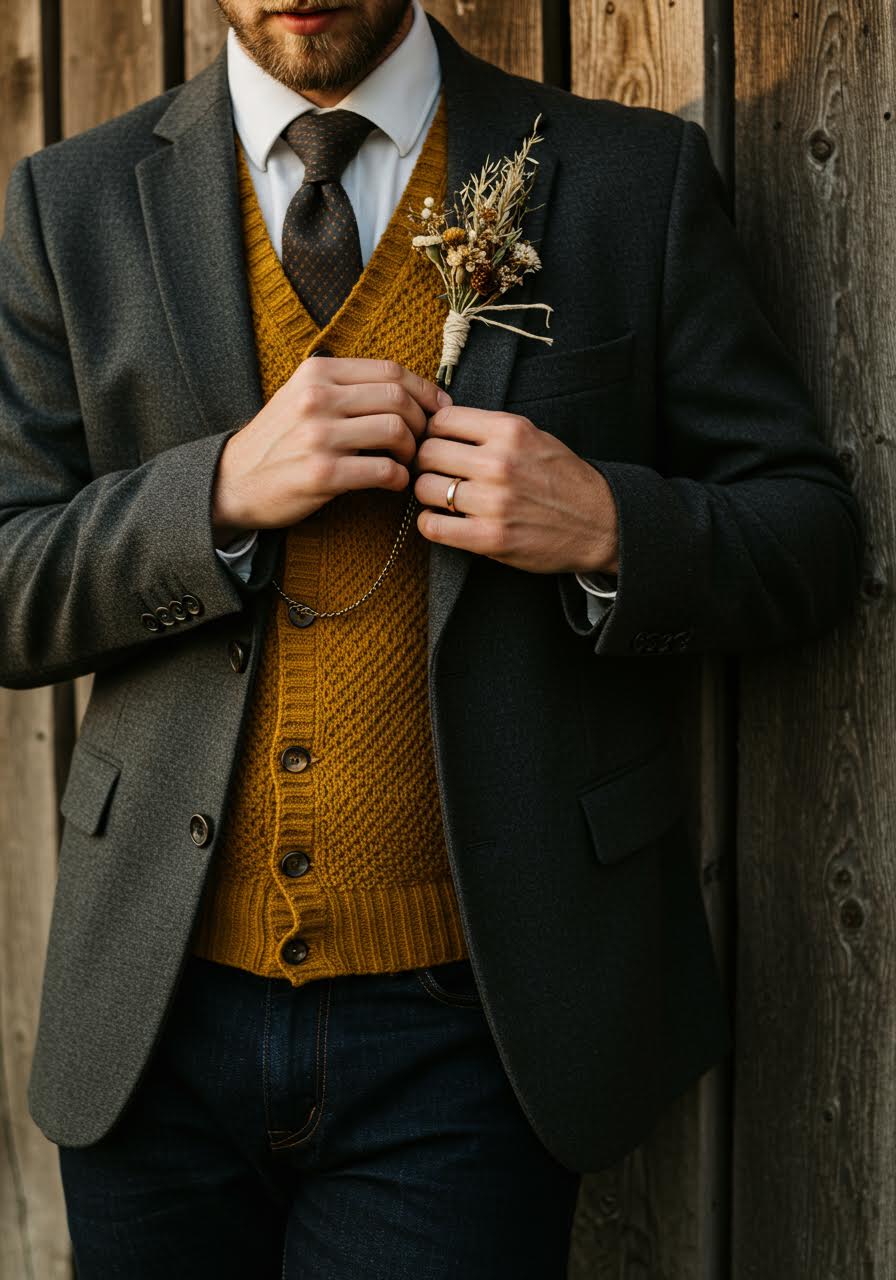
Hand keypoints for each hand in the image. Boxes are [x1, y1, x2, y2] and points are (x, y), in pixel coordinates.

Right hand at [210, 357, 449, 546]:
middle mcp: (318, 398)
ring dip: (412, 450)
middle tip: (423, 440)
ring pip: (395, 430)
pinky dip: (399, 478)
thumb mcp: (302, 396)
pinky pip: (383, 470)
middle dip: (421, 421)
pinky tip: (394, 482)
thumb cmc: (278, 441)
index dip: (424, 390)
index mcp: (317, 373)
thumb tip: (407, 389)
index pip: (390, 371)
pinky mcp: (323, 473)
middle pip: (397, 398)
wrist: (233, 481)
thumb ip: (345, 386)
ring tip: (406, 461)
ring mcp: (319, 436)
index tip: (439, 408)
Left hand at [412, 406, 618, 574]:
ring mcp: (493, 501)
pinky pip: (433, 526)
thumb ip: (491, 429)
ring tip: (441, 497)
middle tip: (434, 472)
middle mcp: (499, 462)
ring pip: (425, 488)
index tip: (438, 444)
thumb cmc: (562, 479)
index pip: (442, 420)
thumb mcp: (533, 436)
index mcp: (509, 430)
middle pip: (427, 453)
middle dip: (425, 463)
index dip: (433, 433)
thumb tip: (441, 423)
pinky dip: (430, 523)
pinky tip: (441, 521)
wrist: (600, 523)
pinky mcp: (490, 537)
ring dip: (427, 494)